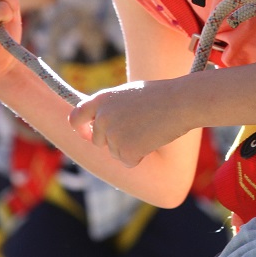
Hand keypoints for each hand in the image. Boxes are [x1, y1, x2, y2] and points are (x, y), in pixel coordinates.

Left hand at [68, 79, 183, 166]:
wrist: (180, 102)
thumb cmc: (160, 96)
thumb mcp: (129, 95)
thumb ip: (111, 108)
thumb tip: (100, 125)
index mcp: (102, 99)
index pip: (75, 117)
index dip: (81, 128)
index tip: (88, 134)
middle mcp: (102, 116)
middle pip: (98, 140)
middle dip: (115, 140)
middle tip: (138, 128)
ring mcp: (112, 134)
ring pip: (115, 152)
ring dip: (130, 147)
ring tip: (148, 129)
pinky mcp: (124, 150)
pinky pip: (128, 161)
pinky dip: (139, 156)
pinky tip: (152, 140)